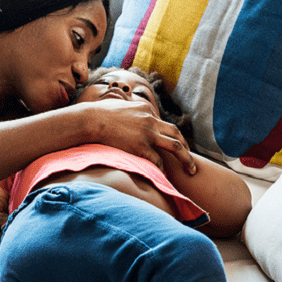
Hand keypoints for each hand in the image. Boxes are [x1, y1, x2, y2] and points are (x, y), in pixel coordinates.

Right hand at [82, 99, 197, 174]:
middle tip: (191, 160)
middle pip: (176, 134)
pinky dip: (163, 168)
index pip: (163, 124)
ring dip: (186, 159)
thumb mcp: (119, 106)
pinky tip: (164, 175)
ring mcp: (146, 134)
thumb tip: (127, 116)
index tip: (174, 146)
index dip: (170, 136)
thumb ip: (129, 112)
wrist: (90, 120)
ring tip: (191, 170)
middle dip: (186, 147)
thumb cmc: (98, 114)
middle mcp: (150, 120)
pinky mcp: (140, 146)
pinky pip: (157, 160)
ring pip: (175, 146)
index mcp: (146, 110)